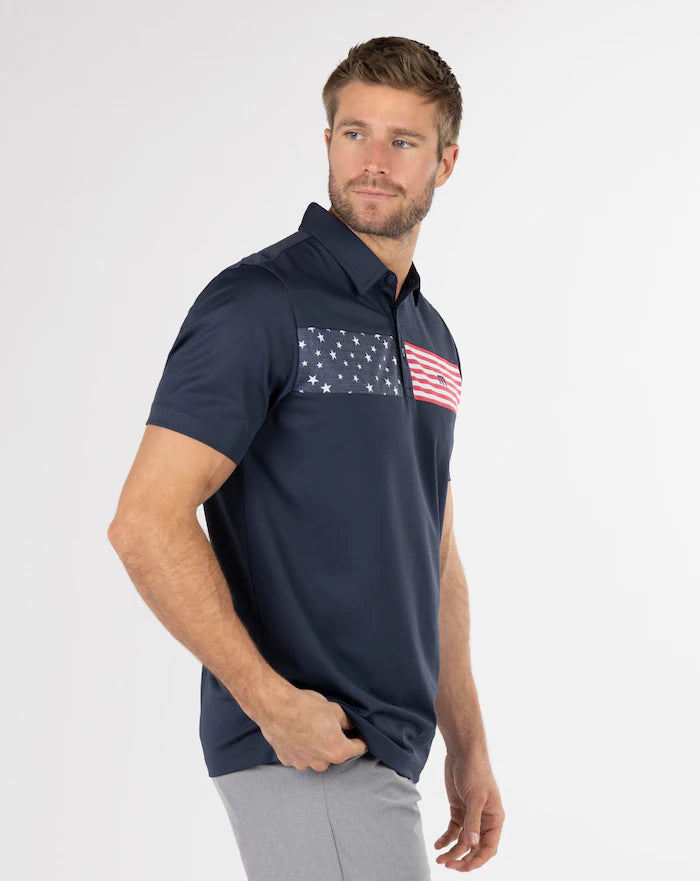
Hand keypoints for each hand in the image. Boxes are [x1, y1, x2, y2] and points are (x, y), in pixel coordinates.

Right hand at [257, 686, 368, 771]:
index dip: (360, 738)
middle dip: (334, 741)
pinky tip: (296, 733)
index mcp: (337, 751)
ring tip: (309, 728)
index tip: (358, 733)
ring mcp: (303, 764)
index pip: (358, 748)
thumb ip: (347, 722)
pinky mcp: (288, 760)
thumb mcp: (335, 709)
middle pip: (334, 754)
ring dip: (316, 746)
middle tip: (327, 725)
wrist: (276, 708)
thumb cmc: (305, 707)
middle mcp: (321, 763)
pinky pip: (300, 755)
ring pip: (316, 757)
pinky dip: (300, 747)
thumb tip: (351, 726)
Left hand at [434, 751, 504, 871]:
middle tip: (449, 865)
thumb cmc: (475, 771)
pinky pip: (453, 830)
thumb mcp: (475, 797)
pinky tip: (438, 845)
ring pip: (463, 841)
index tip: (464, 867)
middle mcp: (484, 820)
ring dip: (453, 851)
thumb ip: (473, 821)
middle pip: (475, 848)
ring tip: (440, 859)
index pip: (488, 847)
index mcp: (495, 819)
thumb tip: (472, 845)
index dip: (477, 860)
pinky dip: (446, 839)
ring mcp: (470, 816)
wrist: (463, 752)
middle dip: (463, 859)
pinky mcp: (458, 809)